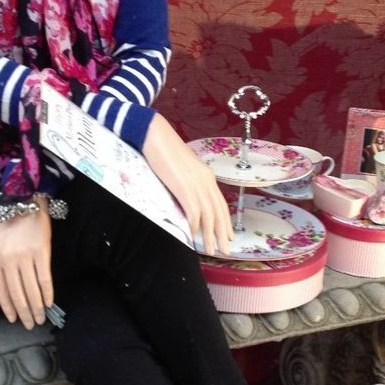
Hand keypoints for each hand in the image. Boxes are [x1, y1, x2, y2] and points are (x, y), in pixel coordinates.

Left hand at [0, 202, 52, 329]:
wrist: (23, 199)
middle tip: (30, 324)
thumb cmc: (10, 222)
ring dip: (37, 307)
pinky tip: (50, 302)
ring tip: (41, 318)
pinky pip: (44, 278)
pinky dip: (47, 292)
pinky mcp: (41, 251)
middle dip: (24, 312)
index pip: (1, 290)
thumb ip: (1, 264)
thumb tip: (10, 288)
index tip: (14, 319)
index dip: (8, 307)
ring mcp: (25, 256)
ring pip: (31, 289)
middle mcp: (8, 260)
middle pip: (17, 293)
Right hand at [142, 113, 233, 256]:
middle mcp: (205, 181)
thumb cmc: (163, 149)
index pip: (220, 204)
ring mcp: (195, 184)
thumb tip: (187, 200)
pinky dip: (194, 226)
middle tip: (225, 251)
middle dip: (223, 234)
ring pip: (208, 216)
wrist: (155, 134)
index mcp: (207, 176)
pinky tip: (193, 236)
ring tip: (210, 250)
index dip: (226, 222)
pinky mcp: (184, 186)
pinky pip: (193, 211)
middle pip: (219, 212)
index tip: (229, 237)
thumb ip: (188, 183)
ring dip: (210, 236)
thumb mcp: (181, 168)